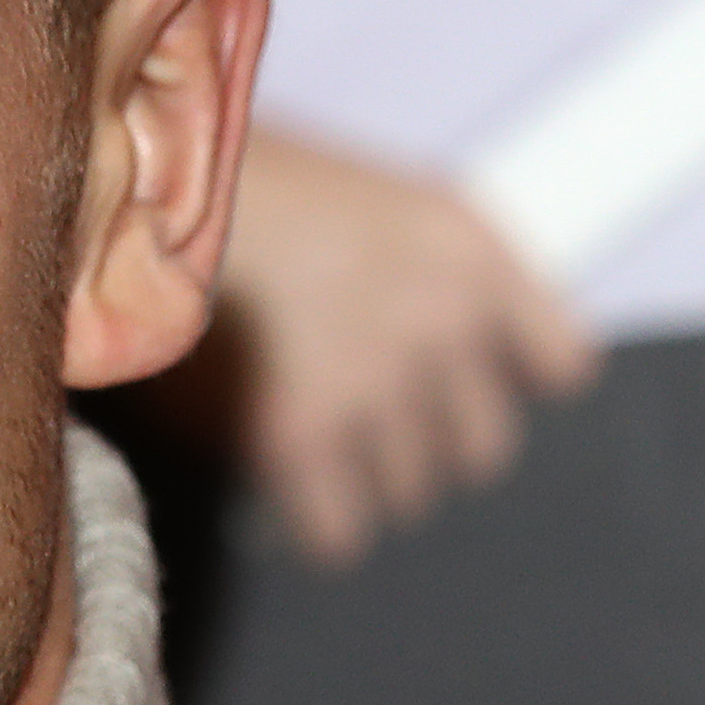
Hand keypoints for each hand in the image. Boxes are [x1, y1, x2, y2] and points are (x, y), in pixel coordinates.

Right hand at [214, 127, 601, 565]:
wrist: (143, 171)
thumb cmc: (241, 179)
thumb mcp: (368, 194)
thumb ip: (421, 273)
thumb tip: (445, 358)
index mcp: (467, 249)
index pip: (561, 365)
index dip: (504, 379)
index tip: (459, 379)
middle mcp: (438, 318)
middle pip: (484, 447)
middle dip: (428, 439)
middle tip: (368, 418)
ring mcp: (372, 381)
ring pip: (412, 492)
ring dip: (368, 478)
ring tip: (312, 442)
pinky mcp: (298, 434)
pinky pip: (339, 532)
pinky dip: (316, 521)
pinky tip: (284, 491)